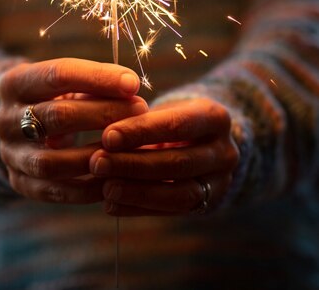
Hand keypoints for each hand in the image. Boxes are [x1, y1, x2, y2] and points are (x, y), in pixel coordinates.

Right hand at [0, 57, 147, 203]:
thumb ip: (94, 82)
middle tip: (140, 111)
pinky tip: (116, 178)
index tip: (133, 84)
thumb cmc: (54, 96)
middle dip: (104, 113)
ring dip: (96, 155)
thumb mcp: (65, 82)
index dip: (98, 78)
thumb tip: (131, 88)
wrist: (17, 127)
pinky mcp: (18, 182)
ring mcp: (9, 154)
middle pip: (57, 116)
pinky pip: (53, 191)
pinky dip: (86, 188)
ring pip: (51, 161)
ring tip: (130, 148)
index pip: (57, 75)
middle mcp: (4, 119)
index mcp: (14, 83)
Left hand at [89, 97, 238, 215]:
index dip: (141, 131)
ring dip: (137, 192)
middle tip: (97, 163)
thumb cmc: (174, 118)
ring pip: (179, 193)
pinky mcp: (208, 205)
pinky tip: (111, 204)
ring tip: (105, 187)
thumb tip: (104, 136)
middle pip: (178, 162)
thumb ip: (140, 119)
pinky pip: (171, 211)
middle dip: (133, 164)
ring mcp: (220, 182)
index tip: (107, 136)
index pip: (177, 125)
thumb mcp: (165, 108)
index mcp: (215, 117)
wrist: (206, 141)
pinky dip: (139, 208)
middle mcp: (224, 152)